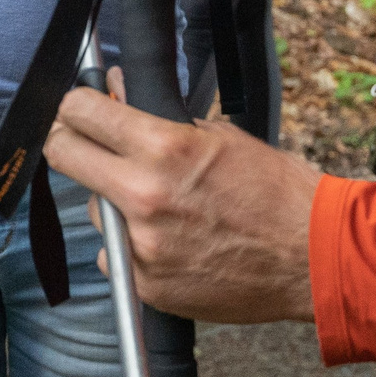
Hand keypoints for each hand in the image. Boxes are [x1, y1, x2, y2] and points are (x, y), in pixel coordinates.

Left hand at [45, 85, 318, 323]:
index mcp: (163, 149)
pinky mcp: (145, 286)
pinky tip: (169, 241)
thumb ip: (161, 118)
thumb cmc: (276, 192)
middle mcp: (142, 196)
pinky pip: (115, 256)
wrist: (312, 256)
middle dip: (68, 141)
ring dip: (112, 200)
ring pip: (93, 211)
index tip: (74, 108)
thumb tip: (115, 90)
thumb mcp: (220, 136)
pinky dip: (131, 246)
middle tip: (82, 141)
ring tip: (160, 205)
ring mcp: (140, 246)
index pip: (80, 113)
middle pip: (63, 155)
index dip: (72, 105)